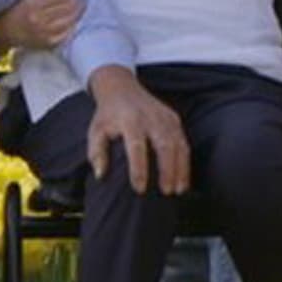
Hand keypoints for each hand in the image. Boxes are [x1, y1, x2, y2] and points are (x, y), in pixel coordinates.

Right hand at [0, 0, 85, 49]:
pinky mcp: (48, 43)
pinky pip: (68, 33)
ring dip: (79, 13)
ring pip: (70, 20)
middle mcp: (37, 17)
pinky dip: (74, 26)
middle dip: (78, 2)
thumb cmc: (25, 6)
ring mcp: (43, 32)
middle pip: (67, 7)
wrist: (9, 30)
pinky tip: (74, 21)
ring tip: (81, 8)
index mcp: (33, 2)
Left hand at [86, 72, 190, 196]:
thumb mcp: (96, 130)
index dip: (139, 169)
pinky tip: (182, 179)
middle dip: (167, 170)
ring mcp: (165, 117)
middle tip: (166, 192)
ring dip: (180, 169)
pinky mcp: (174, 119)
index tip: (139, 189)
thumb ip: (96, 152)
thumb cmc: (108, 115)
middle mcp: (151, 118)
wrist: (121, 88)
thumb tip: (100, 174)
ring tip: (178, 190)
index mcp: (130, 120)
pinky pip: (183, 142)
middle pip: (164, 145)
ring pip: (178, 145)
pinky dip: (185, 162)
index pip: (136, 147)